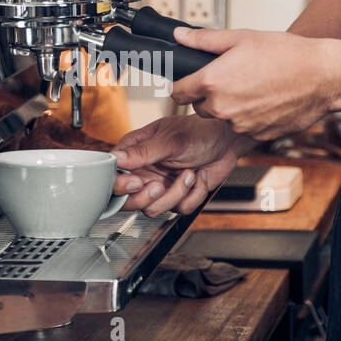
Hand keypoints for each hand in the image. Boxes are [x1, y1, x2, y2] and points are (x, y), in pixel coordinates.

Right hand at [111, 115, 249, 216]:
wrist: (227, 141)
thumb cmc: (199, 131)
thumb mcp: (170, 140)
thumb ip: (142, 152)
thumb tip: (116, 158)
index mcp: (135, 152)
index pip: (112, 175)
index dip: (120, 185)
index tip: (136, 182)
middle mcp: (144, 171)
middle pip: (127, 200)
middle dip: (145, 198)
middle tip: (158, 186)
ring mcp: (160, 186)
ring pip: (153, 208)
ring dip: (177, 193)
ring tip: (189, 174)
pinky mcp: (177, 196)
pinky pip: (178, 209)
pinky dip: (194, 194)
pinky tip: (199, 177)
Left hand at [171, 27, 340, 138]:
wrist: (323, 76)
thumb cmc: (286, 54)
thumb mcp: (242, 38)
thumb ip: (205, 40)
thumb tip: (180, 36)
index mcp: (212, 82)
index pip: (176, 94)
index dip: (182, 85)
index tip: (189, 82)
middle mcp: (222, 108)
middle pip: (198, 107)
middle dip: (208, 95)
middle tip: (232, 78)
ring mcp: (240, 125)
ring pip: (222, 118)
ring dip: (230, 107)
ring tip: (254, 87)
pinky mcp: (257, 135)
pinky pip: (243, 128)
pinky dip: (249, 117)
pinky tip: (266, 100)